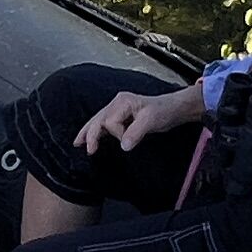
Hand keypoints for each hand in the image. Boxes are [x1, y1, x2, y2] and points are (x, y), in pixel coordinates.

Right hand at [81, 83, 205, 154]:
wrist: (173, 109)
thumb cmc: (164, 111)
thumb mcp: (151, 121)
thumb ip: (136, 132)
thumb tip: (123, 145)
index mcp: (122, 102)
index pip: (110, 121)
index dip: (117, 134)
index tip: (127, 141)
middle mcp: (117, 104)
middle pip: (98, 119)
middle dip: (90, 134)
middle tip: (89, 149)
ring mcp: (118, 109)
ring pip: (98, 121)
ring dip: (88, 132)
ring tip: (78, 143)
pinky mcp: (121, 116)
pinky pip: (104, 123)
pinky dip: (96, 131)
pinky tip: (90, 138)